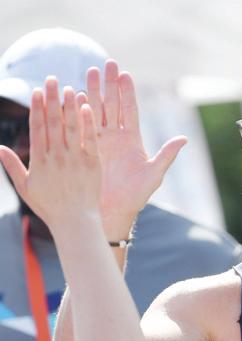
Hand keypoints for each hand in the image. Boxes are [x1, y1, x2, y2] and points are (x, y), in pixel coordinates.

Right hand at [0, 78, 101, 232]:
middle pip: (53, 123)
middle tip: (51, 79)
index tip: (36, 91)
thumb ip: (12, 167)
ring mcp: (75, 160)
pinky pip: (90, 140)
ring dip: (70, 106)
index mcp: (40, 161)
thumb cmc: (50, 208)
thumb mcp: (26, 188)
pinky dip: (88, 123)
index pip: (37, 129)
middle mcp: (57, 157)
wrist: (75, 222)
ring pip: (71, 128)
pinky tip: (87, 107)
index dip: (37, 109)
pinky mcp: (92, 165)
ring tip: (69, 88)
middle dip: (52, 100)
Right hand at [80, 60, 186, 237]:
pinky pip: (80, 127)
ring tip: (89, 72)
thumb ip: (167, 155)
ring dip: (92, 92)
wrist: (113, 212)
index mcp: (132, 140)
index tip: (125, 74)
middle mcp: (115, 138)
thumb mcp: (154, 174)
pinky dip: (77, 111)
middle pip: (111, 105)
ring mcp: (99, 143)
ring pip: (95, 112)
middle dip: (109, 85)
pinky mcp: (85, 150)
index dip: (127, 93)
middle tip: (107, 64)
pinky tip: (73, 96)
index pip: (129, 110)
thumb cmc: (136, 196)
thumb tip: (184, 138)